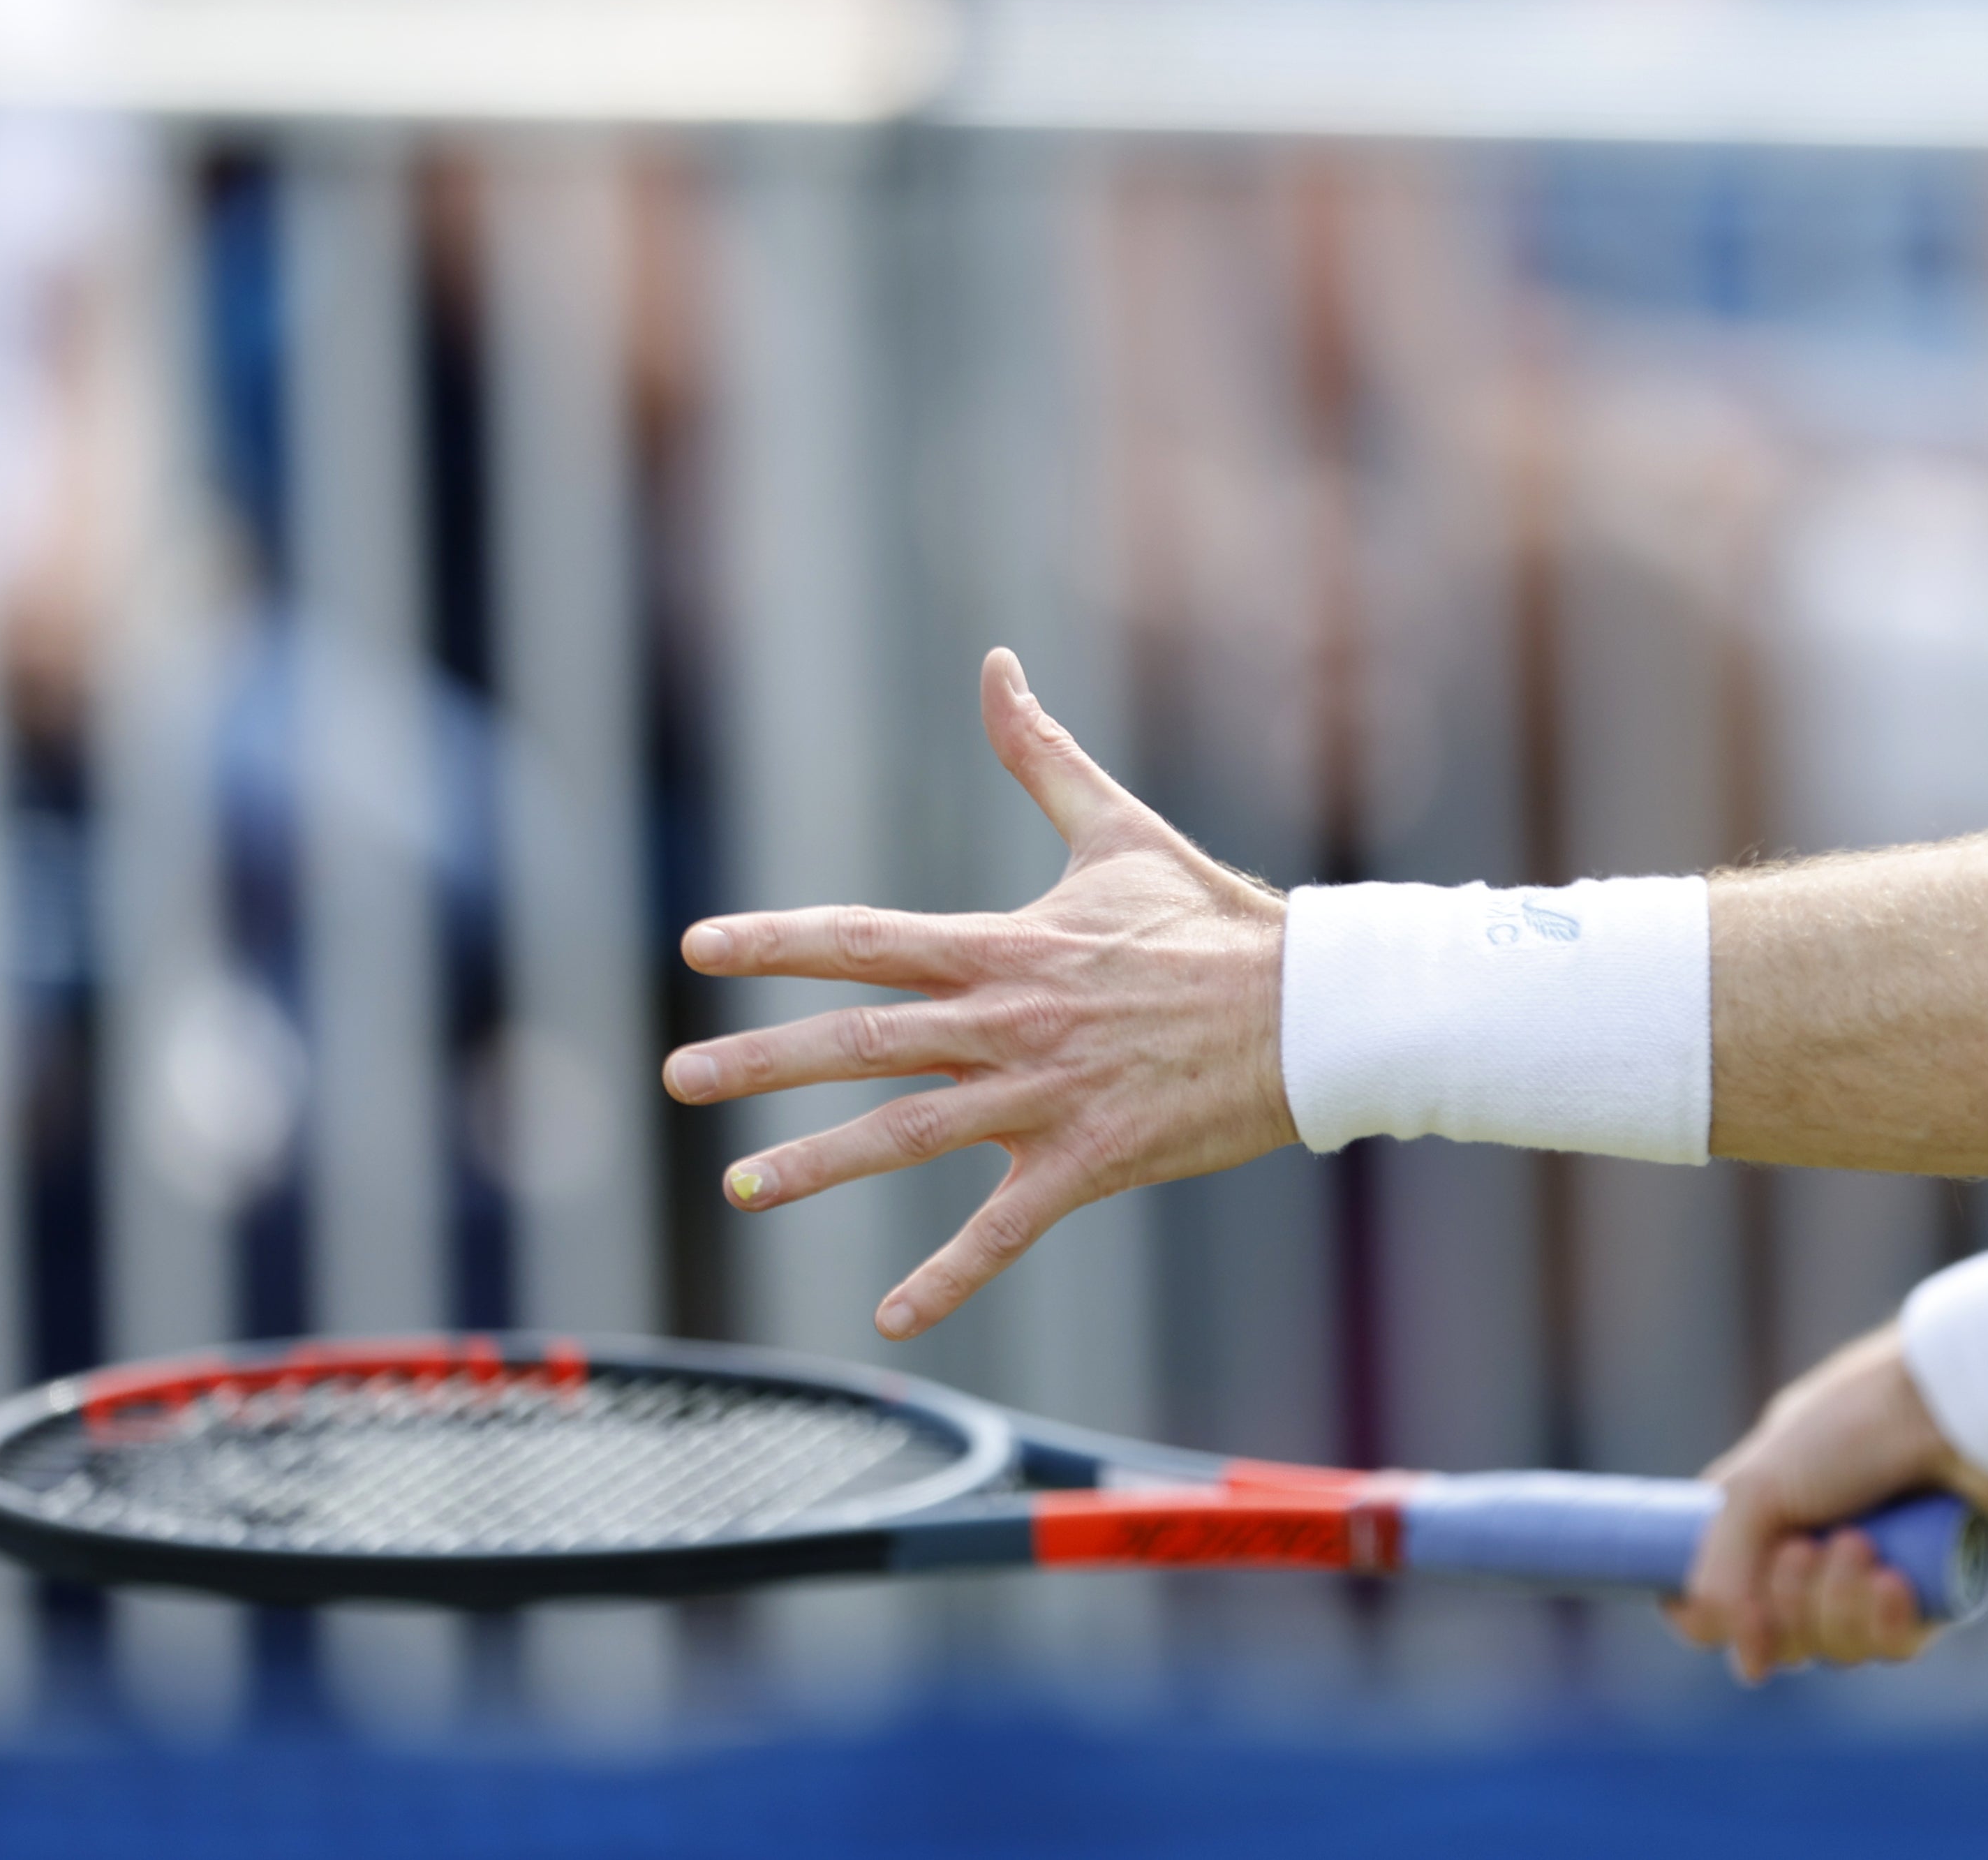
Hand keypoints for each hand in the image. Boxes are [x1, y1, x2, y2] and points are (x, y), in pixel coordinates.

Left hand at [665, 649, 1293, 1339]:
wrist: (1310, 1008)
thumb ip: (1041, 756)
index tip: (695, 948)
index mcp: (1006, 944)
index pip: (867, 939)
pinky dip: (948, 1277)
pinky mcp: (1091, 1160)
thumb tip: (997, 666)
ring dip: (818, 1165)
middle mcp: (1010, 1020)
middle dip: (761, 1060)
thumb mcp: (1119, 831)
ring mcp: (1046, 1095)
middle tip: (677, 1078)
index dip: (777, 941)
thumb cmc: (1214, 921)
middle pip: (863, 1040)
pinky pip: (1004, 1228)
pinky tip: (891, 1321)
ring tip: (739, 1188)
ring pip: (910, 1134)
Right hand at [1667, 1325, 1987, 1685]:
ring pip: (1837, 1645)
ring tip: (1862, 1546)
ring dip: (1838, 1606)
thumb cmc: (1855, 1426)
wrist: (1963, 1407)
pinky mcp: (1938, 1590)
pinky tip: (1896, 1582)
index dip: (1717, 1615)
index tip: (1714, 1607)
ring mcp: (1880, 1569)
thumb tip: (1750, 1667)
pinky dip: (1886, 1622)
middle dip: (1786, 1602)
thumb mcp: (1756, 1486)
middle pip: (1780, 1632)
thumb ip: (1721, 1575)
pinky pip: (1896, 1644)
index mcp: (1773, 1507)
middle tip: (1807, 1549)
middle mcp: (1822, 1542)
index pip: (1724, 1593)